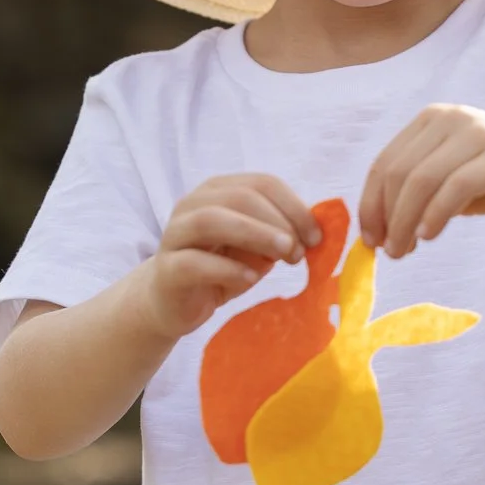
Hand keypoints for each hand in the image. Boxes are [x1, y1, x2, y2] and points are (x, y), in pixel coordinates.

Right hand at [142, 174, 321, 340]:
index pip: (261, 183)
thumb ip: (279, 235)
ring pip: (211, 220)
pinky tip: (251, 278)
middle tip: (299, 251)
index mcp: (218, 191)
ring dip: (255, 234)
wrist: (172, 301)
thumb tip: (316, 232)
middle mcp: (193, 204)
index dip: (293, 206)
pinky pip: (195, 262)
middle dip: (277, 221)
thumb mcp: (256, 249)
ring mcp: (175, 234)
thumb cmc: (219, 268)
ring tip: (283, 255)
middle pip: (238, 197)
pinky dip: (227, 268)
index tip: (316, 237)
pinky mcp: (167, 268)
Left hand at [359, 105, 484, 257]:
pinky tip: (429, 235)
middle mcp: (449, 119)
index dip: (369, 204)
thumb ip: (421, 193)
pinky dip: (436, 214)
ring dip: (405, 221)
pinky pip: (456, 186)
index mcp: (431, 121)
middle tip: (388, 251)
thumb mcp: (455, 180)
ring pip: (422, 180)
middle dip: (385, 217)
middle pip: (398, 173)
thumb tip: (381, 229)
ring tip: (403, 250)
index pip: (384, 163)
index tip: (369, 239)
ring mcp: (476, 134)